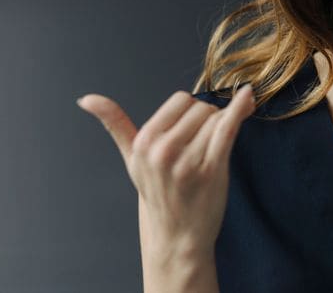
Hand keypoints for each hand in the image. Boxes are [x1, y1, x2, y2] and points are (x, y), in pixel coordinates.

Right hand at [76, 85, 255, 262]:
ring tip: (211, 152)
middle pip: (201, 108)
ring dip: (223, 127)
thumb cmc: (157, 193)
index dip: (191, 112)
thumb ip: (114, 123)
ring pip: (217, 118)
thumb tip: (85, 99)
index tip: (192, 129)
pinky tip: (247, 97)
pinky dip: (240, 109)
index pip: (180, 100)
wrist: (177, 235)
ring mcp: (187, 161)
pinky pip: (229, 128)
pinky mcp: (211, 169)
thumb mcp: (132, 158)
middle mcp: (162, 150)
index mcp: (143, 142)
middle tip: (201, 146)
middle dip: (207, 120)